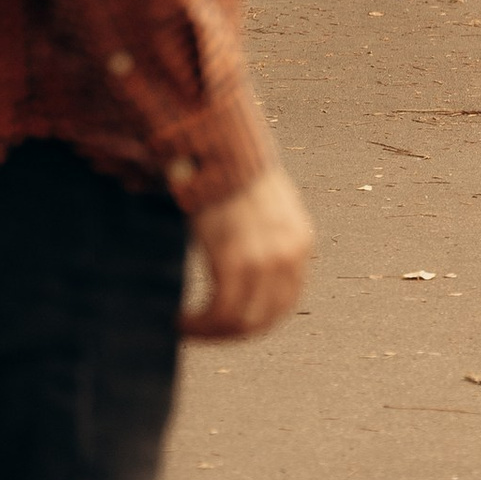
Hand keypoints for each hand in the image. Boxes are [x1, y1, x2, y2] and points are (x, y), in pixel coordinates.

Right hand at [184, 160, 316, 339]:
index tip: (225, 326)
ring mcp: (265, 259)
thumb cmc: (229, 172)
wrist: (219, 144)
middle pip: (265, 319)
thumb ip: (262, 239)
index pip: (284, 303)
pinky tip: (180, 321)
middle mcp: (290, 255)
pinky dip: (199, 325)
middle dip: (230, 335)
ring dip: (210, 333)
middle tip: (200, 334)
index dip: (255, 322)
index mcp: (300, 243)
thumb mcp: (261, 207)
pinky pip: (220, 312)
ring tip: (185, 327)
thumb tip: (242, 266)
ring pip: (241, 322)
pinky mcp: (235, 260)